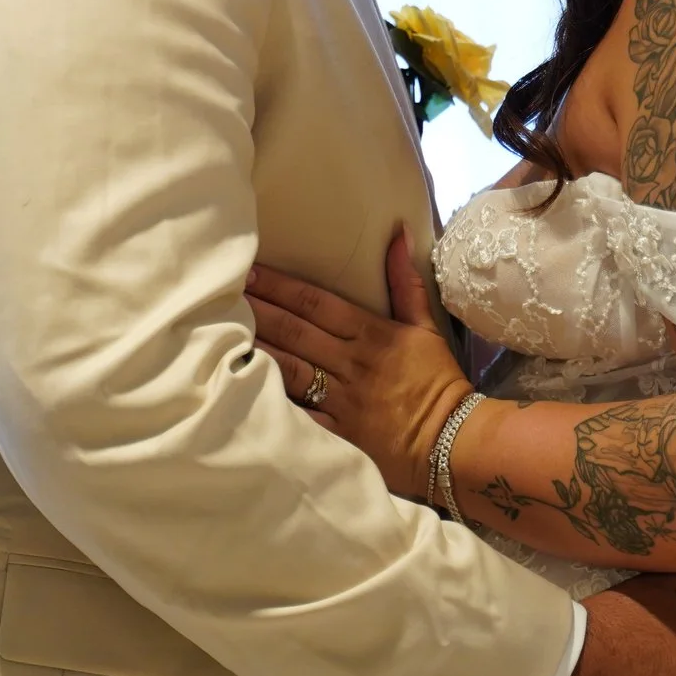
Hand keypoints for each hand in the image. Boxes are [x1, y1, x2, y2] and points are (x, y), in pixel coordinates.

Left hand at [246, 230, 471, 499]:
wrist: (455, 441)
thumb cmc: (438, 380)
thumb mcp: (426, 326)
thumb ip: (404, 281)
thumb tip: (396, 233)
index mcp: (371, 333)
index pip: (316, 303)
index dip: (280, 286)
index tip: (251, 272)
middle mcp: (351, 363)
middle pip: (295, 332)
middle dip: (258, 311)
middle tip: (223, 294)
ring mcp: (341, 401)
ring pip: (289, 370)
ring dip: (256, 350)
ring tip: (220, 335)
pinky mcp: (338, 435)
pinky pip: (299, 418)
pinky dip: (270, 405)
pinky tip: (240, 392)